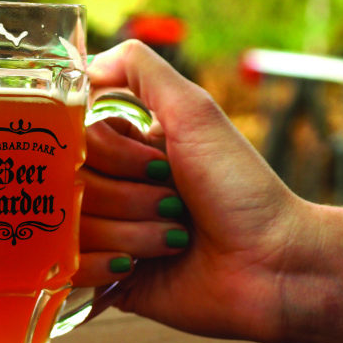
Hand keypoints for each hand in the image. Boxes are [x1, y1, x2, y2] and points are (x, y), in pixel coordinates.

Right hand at [77, 40, 306, 342]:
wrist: (272, 264)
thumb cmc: (240, 187)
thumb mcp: (195, 112)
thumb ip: (141, 70)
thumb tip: (86, 63)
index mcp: (128, 151)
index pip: (76, 141)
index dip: (112, 155)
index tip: (158, 166)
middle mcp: (113, 189)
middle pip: (72, 186)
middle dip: (128, 198)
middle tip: (175, 206)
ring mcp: (107, 235)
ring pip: (72, 229)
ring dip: (130, 233)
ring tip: (173, 239)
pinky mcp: (105, 279)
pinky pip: (70, 270)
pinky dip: (104, 266)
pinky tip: (137, 267)